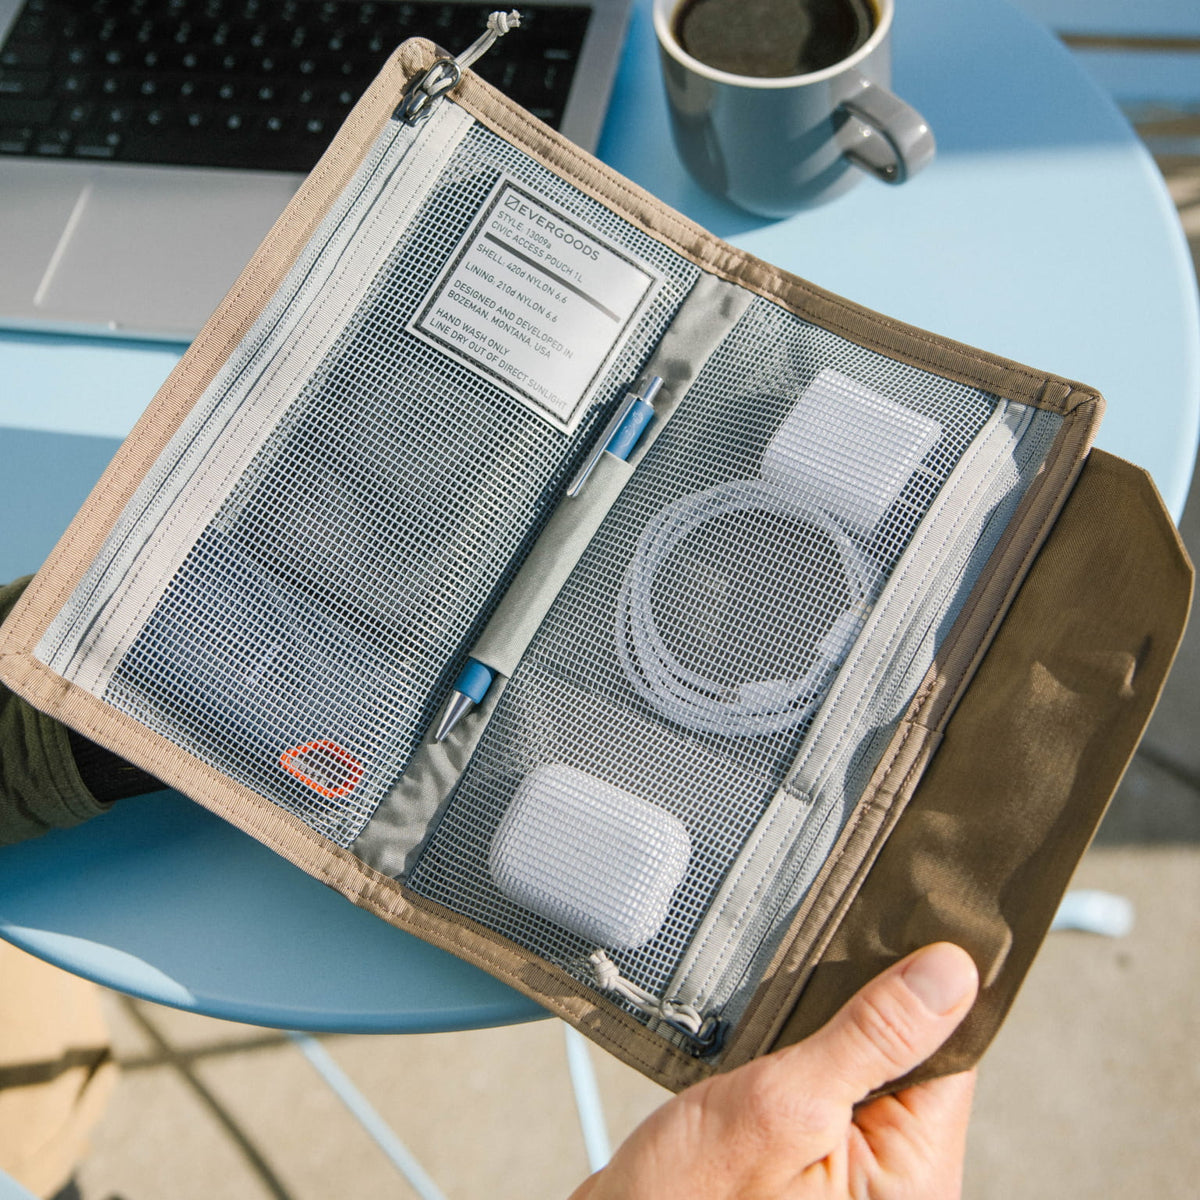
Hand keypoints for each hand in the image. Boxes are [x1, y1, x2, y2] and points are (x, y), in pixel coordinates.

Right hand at [569, 942, 978, 1199]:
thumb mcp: (781, 1104)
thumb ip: (870, 1037)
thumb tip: (952, 972)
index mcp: (913, 1180)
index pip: (951, 1050)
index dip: (919, 984)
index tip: (885, 929)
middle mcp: (896, 1183)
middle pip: (910, 1053)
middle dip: (858, 1009)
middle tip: (799, 992)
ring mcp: (854, 1175)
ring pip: (864, 1063)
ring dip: (821, 1031)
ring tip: (770, 1035)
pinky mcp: (817, 1164)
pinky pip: (829, 1087)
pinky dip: (797, 1056)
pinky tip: (760, 1056)